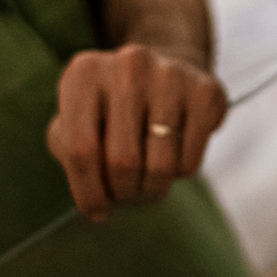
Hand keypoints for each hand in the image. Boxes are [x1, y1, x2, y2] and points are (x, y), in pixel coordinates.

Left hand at [48, 43, 226, 221]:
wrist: (164, 70)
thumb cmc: (110, 108)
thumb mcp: (74, 122)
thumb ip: (69, 152)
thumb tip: (92, 195)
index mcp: (84, 73)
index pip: (80, 150)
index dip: (87, 193)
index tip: (96, 212)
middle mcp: (128, 65)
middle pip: (123, 162)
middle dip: (123, 193)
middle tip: (125, 194)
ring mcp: (171, 75)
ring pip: (161, 168)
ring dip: (152, 189)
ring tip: (146, 178)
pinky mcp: (206, 93)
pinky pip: (190, 163)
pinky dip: (179, 173)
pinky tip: (172, 153)